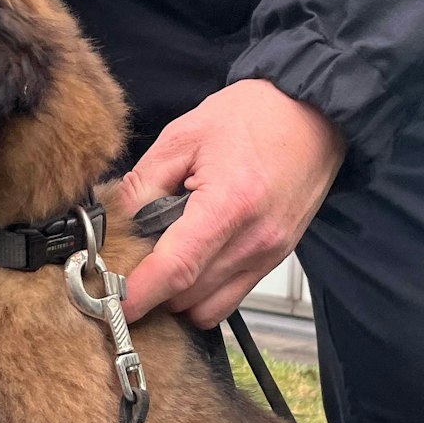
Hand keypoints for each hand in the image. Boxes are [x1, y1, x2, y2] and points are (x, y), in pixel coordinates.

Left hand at [115, 79, 346, 326]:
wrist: (313, 114)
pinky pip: (230, 299)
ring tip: (163, 262)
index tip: (111, 304)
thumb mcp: (183, 137)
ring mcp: (269, 254)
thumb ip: (142, 185)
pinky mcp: (274, 260)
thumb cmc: (253, 116)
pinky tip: (192, 263)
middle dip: (152, 290)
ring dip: (178, 297)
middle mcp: (254, 239)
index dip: (139, 293)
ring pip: (207, 308)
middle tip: (130, 267)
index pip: (176, 269)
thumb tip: (110, 225)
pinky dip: (203, 293)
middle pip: (187, 297)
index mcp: (229, 204)